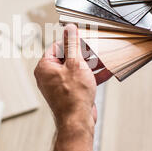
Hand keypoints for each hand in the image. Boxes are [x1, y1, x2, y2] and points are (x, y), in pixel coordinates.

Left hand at [35, 24, 102, 150]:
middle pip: (67, 57)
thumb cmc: (73, 95)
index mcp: (45, 67)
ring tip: (103, 58)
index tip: (82, 38)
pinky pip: (81, 80)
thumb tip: (69, 28)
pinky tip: (106, 71)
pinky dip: (92, 76)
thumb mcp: (75, 63)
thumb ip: (72, 44)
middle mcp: (49, 76)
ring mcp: (59, 86)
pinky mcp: (70, 93)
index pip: (56, 46)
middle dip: (83, 53)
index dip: (70, 42)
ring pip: (76, 69)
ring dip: (90, 64)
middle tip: (94, 48)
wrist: (78, 122)